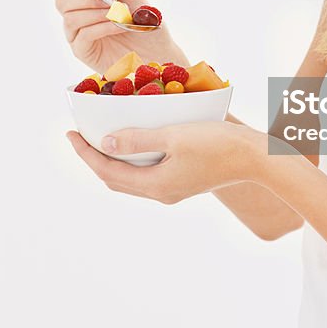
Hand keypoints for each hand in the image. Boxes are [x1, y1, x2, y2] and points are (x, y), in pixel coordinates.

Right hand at [53, 0, 190, 74]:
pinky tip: (120, 26)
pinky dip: (103, 27)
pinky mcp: (83, 52)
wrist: (158, 49)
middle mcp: (76, 14)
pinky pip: (83, 35)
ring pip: (70, 18)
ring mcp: (77, 35)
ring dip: (97, 13)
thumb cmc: (143, 20)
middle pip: (61, 0)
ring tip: (120, 14)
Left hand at [65, 120, 265, 203]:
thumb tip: (106, 142)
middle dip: (95, 159)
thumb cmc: (218, 143)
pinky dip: (134, 159)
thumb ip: (138, 139)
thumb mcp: (174, 135)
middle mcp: (161, 193)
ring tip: (102, 137)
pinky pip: (148, 173)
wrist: (256, 157)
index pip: (108, 172)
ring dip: (113, 160)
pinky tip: (135, 142)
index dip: (86, 154)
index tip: (70, 134)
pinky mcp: (184, 181)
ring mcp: (173, 189)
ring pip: (131, 178)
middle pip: (116, 180)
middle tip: (81, 137)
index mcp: (155, 185)